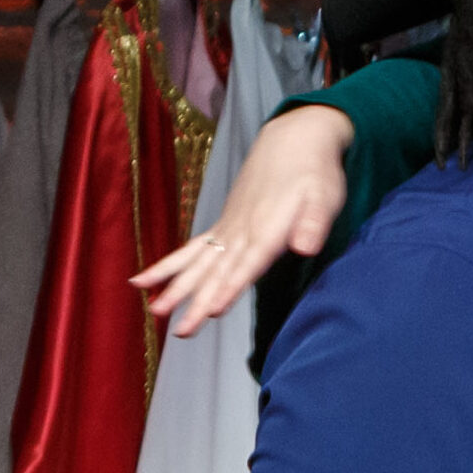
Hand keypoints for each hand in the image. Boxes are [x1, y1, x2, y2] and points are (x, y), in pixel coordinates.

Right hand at [133, 104, 356, 338]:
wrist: (294, 141)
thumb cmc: (315, 172)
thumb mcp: (324, 197)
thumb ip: (313, 224)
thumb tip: (305, 246)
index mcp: (266, 231)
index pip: (246, 267)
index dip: (229, 289)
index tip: (212, 311)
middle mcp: (241, 232)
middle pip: (215, 273)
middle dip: (196, 302)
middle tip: (179, 331)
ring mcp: (229, 229)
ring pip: (197, 264)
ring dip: (175, 287)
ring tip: (153, 310)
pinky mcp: (224, 226)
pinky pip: (192, 250)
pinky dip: (170, 265)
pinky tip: (147, 281)